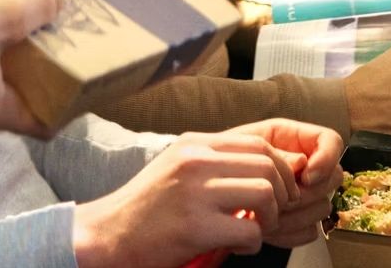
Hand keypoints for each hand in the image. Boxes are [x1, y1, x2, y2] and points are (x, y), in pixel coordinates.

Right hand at [71, 129, 297, 267]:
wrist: (109, 234)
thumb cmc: (146, 207)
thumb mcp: (177, 167)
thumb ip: (215, 161)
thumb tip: (269, 163)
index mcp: (193, 144)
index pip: (258, 143)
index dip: (280, 169)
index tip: (278, 190)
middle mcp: (195, 161)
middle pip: (268, 165)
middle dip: (282, 193)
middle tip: (271, 213)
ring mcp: (195, 193)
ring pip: (265, 193)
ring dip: (270, 218)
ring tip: (254, 229)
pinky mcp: (195, 227)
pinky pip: (249, 231)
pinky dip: (252, 244)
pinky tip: (236, 246)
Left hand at [231, 119, 345, 244]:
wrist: (207, 190)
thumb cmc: (219, 160)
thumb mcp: (241, 146)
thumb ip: (274, 151)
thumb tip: (302, 164)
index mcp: (294, 139)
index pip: (331, 141)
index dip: (326, 158)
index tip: (307, 175)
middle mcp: (305, 166)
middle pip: (334, 178)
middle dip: (308, 192)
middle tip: (280, 200)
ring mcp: (304, 195)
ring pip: (323, 207)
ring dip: (294, 216)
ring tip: (265, 215)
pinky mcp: (298, 221)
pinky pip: (309, 232)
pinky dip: (288, 234)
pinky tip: (266, 229)